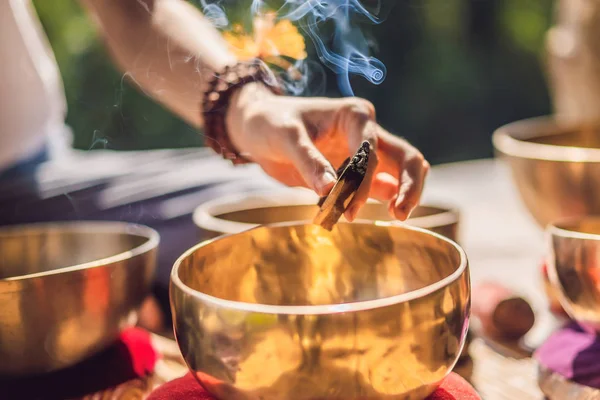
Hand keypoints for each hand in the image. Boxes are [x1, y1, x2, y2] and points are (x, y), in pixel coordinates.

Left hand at [225, 82, 429, 220]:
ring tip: (393, 217)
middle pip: (406, 157)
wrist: (257, 129)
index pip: (369, 153)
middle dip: (408, 186)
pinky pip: (379, 186)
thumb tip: (331, 190)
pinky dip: (376, 201)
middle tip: (399, 215)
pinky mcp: (356, 170)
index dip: (363, 183)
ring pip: (401, 171)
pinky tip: (355, 213)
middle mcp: (366, 131)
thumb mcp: (286, 138)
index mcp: (354, 115)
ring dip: (400, 194)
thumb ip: (309, 162)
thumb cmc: (271, 123)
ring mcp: (364, 151)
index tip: (346, 210)